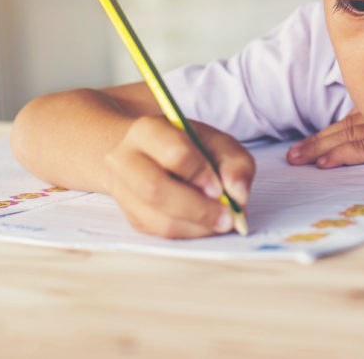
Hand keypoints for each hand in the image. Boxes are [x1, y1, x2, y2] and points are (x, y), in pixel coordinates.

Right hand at [102, 116, 254, 238]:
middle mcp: (126, 161)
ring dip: (197, 226)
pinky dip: (190, 232)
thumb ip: (234, 161)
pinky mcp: (131, 216)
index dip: (201, 173)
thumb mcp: (213, 140)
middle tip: (228, 218)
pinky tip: (205, 225)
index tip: (220, 188)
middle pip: (156, 190)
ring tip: (222, 222)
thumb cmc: (182, 144)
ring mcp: (123, 192)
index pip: (174, 153)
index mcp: (148, 131)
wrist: (141, 152)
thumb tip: (239, 195)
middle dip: (198, 209)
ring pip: (157, 219)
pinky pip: (160, 233)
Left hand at [286, 109, 363, 167]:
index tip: (304, 147)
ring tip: (300, 160)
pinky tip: (327, 163)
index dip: (327, 134)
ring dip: (322, 150)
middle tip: (291, 157)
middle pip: (344, 130)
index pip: (351, 123)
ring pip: (349, 139)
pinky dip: (344, 155)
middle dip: (316, 143)